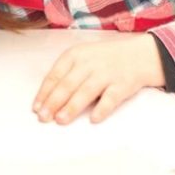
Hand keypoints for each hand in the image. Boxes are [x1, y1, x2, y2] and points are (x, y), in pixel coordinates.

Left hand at [33, 35, 164, 123]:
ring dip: (72, 106)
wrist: (138, 54)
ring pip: (85, 91)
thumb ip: (66, 73)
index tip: (36, 107)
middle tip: (43, 117)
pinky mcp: (122, 84)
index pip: (55, 75)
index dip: (44, 92)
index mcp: (74, 55)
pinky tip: (93, 118)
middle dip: (53, 102)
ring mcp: (106, 73)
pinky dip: (102, 108)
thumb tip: (47, 97)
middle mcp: (88, 63)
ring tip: (60, 119)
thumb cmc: (103, 59)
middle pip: (67, 84)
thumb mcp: (82, 57)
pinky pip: (110, 98)